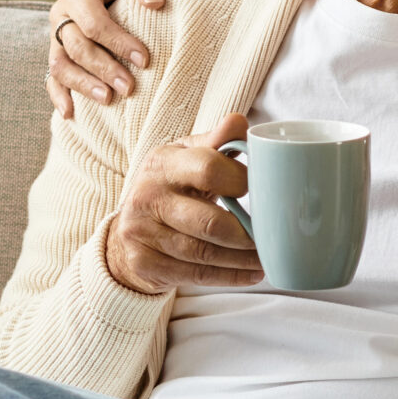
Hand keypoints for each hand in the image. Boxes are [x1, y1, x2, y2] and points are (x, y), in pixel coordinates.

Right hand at [47, 0, 176, 117]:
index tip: (145, 60)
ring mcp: (58, 38)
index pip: (92, 21)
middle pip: (75, 47)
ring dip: (83, 85)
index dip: (117, 42)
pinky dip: (59, 96)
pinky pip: (52, 79)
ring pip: (61, 66)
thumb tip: (153, 1)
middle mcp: (62, 14)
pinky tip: (72, 113)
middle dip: (103, 68)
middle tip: (130, 88)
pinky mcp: (60, 56)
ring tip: (108, 100)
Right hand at [103, 114, 262, 293]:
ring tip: (266, 258)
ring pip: (204, 253)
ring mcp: (142, 232)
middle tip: (270, 236)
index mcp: (162, 162)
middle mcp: (147, 196)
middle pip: (209, 222)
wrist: (127, 229)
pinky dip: (229, 276)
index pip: (208, 169)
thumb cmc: (170, 188)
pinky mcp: (145, 262)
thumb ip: (216, 142)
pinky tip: (251, 273)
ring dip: (242, 259)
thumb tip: (239, 122)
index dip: (240, 181)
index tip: (260, 189)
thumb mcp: (186, 157)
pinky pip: (195, 274)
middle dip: (246, 233)